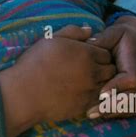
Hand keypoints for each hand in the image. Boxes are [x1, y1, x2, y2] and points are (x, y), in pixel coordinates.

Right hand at [0, 25, 115, 136]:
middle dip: (103, 67)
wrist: (24, 93)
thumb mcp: (51, 39)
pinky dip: (94, 96)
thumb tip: (90, 30)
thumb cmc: (34, 63)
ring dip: (100, 82)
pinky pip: (99, 101)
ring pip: (107, 86)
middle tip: (89, 68)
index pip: (106, 53)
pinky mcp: (84, 106)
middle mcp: (92, 73)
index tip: (88, 55)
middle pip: (111, 69)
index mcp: (86, 54)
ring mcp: (90, 91)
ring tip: (86, 81)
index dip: (98, 53)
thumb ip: (73, 32)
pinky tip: (81, 93)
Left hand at [85, 16, 135, 118]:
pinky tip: (97, 115)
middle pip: (130, 99)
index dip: (116, 87)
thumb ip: (104, 39)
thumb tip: (88, 44)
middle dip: (111, 107)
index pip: (131, 79)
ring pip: (129, 108)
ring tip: (91, 115)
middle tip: (90, 112)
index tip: (102, 94)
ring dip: (111, 113)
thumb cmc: (124, 38)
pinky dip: (114, 114)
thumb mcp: (116, 33)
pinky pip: (128, 110)